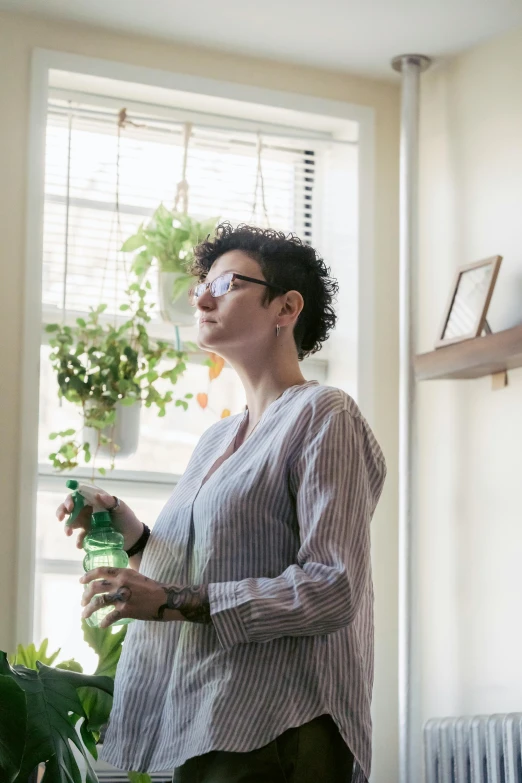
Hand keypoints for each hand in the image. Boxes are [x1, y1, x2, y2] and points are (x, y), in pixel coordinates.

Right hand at [56, 493, 143, 550]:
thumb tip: (99, 495)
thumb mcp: (121, 508)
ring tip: (69, 533)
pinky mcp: (89, 535)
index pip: (79, 495)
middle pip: (70, 507)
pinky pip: (79, 537)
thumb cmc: (127, 519)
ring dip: (67, 526)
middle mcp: (88, 510)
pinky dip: (78, 541)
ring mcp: (87, 523)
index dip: (71, 499)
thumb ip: (111, 501)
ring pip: (71, 522)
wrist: (133, 538)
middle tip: (61, 518)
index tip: (70, 506)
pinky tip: (80, 544)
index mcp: (95, 500)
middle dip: (62, 511)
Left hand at [80, 567, 211, 627]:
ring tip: (84, 615)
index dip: (88, 575)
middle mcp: (120, 583)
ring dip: (89, 610)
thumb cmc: (151, 587)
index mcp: (123, 572)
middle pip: (95, 587)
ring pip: (99, 602)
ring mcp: (122, 597)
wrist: (165, 598)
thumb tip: (110, 581)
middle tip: (83, 601)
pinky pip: (109, 617)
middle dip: (86, 595)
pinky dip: (104, 622)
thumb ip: (123, 577)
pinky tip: (101, 625)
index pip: (100, 571)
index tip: (81, 581)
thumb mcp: (136, 576)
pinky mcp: (126, 610)